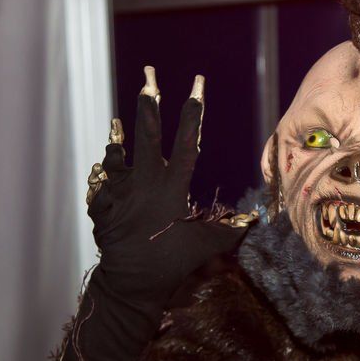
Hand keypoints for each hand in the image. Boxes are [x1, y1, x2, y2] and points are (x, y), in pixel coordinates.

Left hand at [41, 68, 244, 360]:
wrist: (130, 284)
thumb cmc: (171, 264)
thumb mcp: (205, 247)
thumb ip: (230, 230)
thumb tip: (256, 220)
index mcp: (172, 189)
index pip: (185, 143)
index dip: (191, 114)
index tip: (195, 87)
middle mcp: (145, 183)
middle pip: (146, 135)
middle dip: (149, 104)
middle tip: (147, 76)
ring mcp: (121, 191)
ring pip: (119, 152)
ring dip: (121, 133)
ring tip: (119, 120)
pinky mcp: (103, 202)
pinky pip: (105, 177)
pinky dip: (109, 166)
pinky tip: (110, 157)